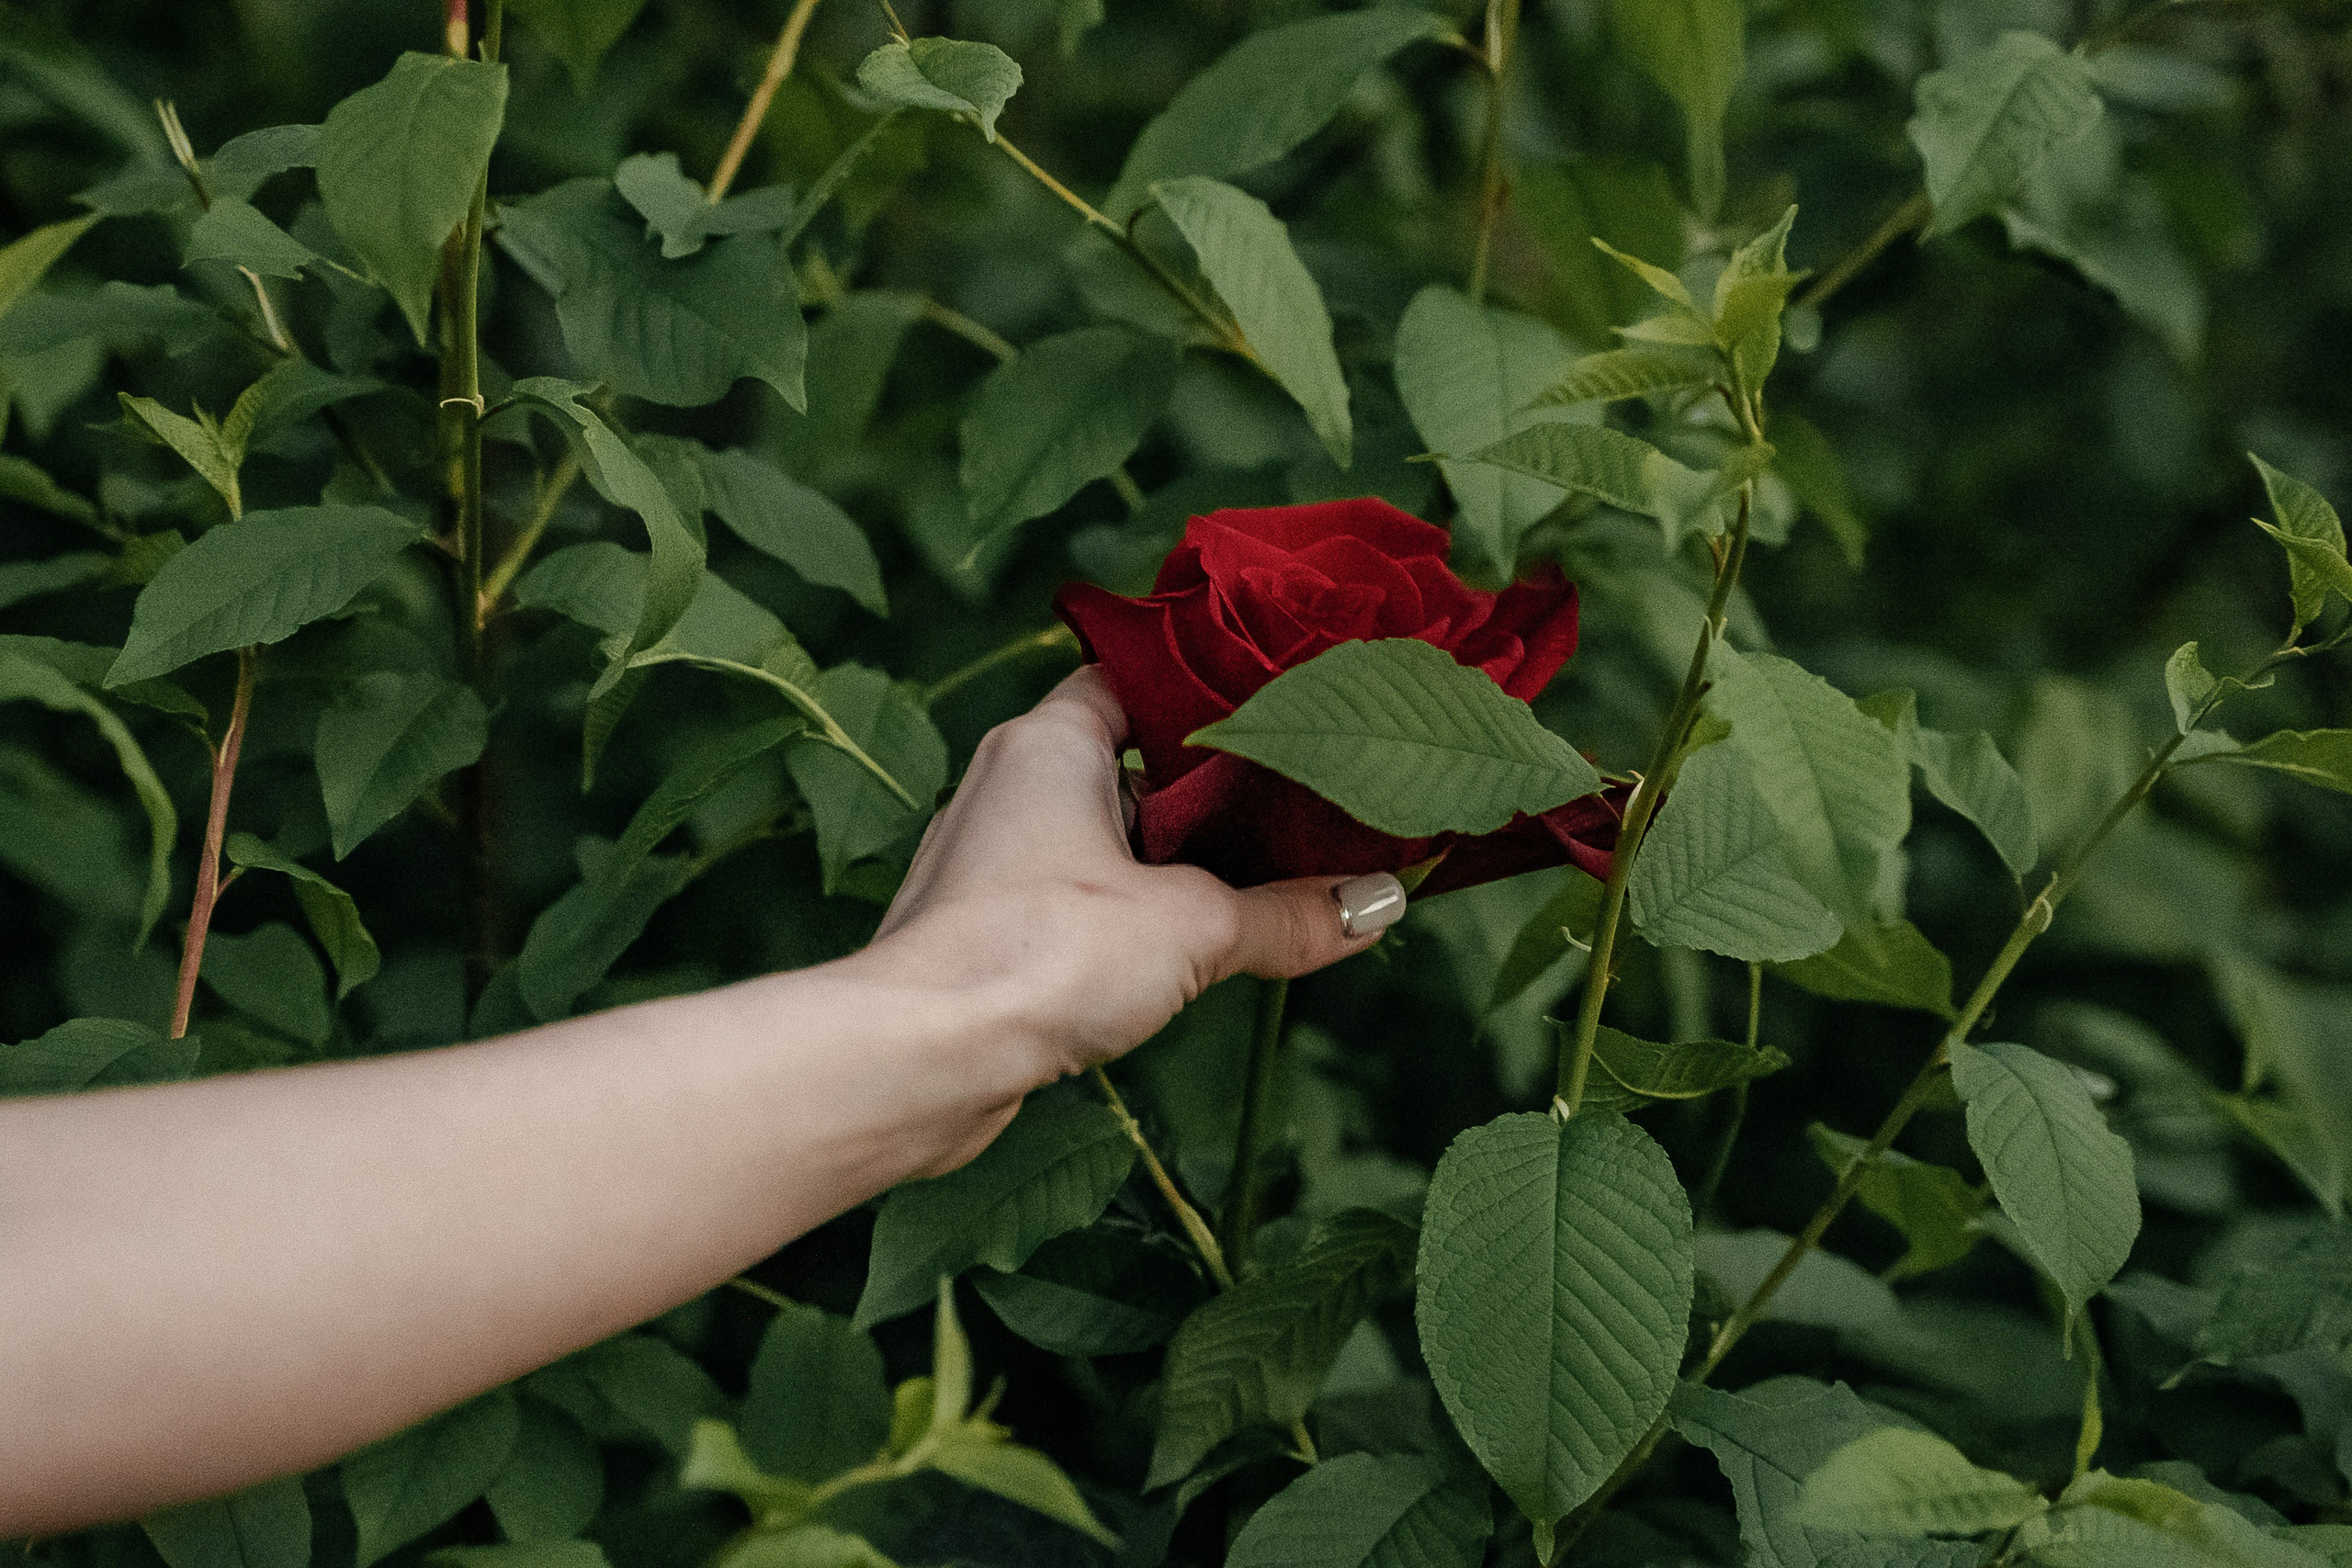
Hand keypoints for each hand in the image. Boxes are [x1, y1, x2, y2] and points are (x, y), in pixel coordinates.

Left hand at [861, 667, 1401, 1115]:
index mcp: (1051, 740)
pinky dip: (1137, 916)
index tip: (1287, 709)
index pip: (1139, 677)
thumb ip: (1289, 913)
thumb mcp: (1193, 927)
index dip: (1212, 690)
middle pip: (1136, 765)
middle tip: (1306, 806)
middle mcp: (1012, 783)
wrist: (921, 1057)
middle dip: (1216, 794)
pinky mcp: (989, 930)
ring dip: (1179, 865)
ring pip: (1110, 841)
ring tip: (1273, 882)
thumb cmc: (1041, 954)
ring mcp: (995, 859)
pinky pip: (1082, 902)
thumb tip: (1382, 903)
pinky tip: (1195, 951)